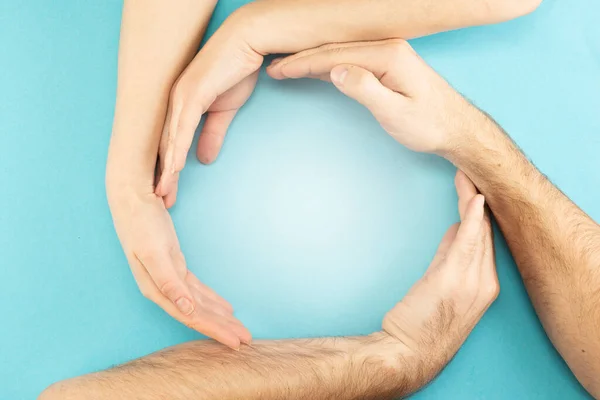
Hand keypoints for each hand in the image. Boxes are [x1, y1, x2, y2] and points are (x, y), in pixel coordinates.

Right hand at [107, 185, 251, 349]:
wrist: (132, 200)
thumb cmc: (141, 225)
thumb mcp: (154, 254)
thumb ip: (168, 283)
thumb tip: (186, 310)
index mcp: (158, 290)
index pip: (192, 317)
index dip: (214, 330)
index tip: (236, 342)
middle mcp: (165, 289)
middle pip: (198, 313)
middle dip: (222, 327)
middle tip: (247, 339)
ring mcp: (171, 277)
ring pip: (200, 303)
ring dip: (220, 316)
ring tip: (239, 328)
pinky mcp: (176, 265)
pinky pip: (197, 289)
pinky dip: (212, 299)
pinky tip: (225, 308)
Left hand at [155, 12, 263, 206]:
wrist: (247, 41)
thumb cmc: (236, 70)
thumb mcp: (225, 111)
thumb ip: (213, 134)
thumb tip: (205, 159)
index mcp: (182, 106)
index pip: (171, 144)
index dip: (168, 169)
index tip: (168, 191)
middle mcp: (175, 102)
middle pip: (164, 146)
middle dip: (163, 175)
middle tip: (161, 201)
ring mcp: (181, 97)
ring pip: (170, 141)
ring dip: (166, 169)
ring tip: (163, 193)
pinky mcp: (192, 94)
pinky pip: (182, 128)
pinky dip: (177, 149)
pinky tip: (174, 168)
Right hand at [267, 39, 484, 155]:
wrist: (456, 128)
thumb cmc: (430, 124)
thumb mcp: (396, 113)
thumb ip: (366, 89)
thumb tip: (336, 71)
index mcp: (388, 55)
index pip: (334, 55)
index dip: (303, 63)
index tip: (279, 70)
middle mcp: (388, 47)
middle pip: (335, 49)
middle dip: (302, 58)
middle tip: (274, 68)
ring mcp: (389, 53)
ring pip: (341, 52)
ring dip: (313, 59)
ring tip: (288, 67)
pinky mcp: (390, 63)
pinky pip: (352, 59)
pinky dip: (330, 63)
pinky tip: (318, 69)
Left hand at [381, 170, 497, 388]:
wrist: (409, 352)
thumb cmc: (422, 321)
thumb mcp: (440, 284)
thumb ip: (449, 256)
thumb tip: (455, 229)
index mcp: (485, 285)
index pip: (486, 241)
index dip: (480, 213)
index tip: (475, 189)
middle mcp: (485, 283)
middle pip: (485, 233)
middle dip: (477, 201)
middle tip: (470, 171)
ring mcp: (472, 282)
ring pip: (477, 232)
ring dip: (473, 201)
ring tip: (466, 174)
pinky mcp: (454, 278)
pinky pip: (468, 242)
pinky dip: (473, 218)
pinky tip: (474, 198)